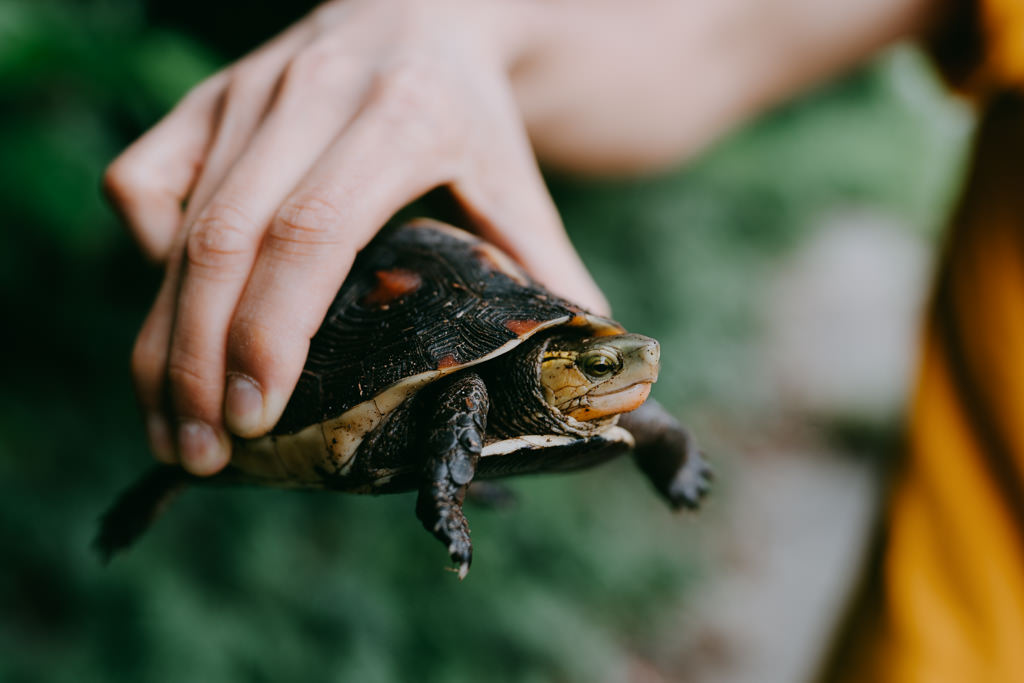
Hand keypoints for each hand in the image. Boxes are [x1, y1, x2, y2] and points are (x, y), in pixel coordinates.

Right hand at [104, 0, 607, 474]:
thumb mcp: (519, 186)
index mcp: (401, 117)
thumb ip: (546, 275)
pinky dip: (145, 252)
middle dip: (199, 362)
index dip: (273, 332)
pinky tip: (181, 303)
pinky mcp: (207, 96)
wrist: (426, 11)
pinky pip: (141, 178)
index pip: (311, 233)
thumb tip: (579, 374)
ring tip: (173, 425)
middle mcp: (309, 94)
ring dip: (162, 337)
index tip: (257, 419)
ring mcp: (247, 91)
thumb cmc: (474, 117)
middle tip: (201, 453)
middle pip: (225, 240)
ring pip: (176, 224)